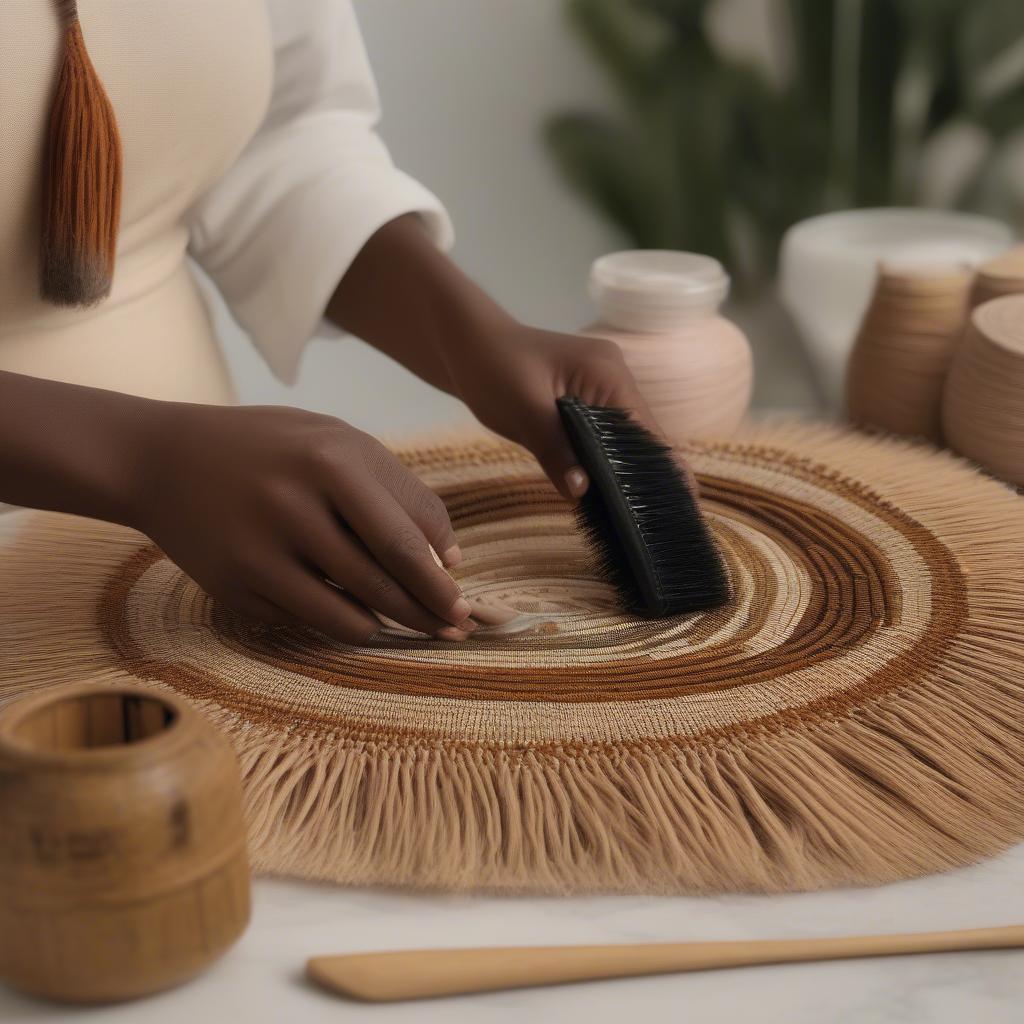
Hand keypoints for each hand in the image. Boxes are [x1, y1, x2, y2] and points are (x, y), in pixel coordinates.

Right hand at [129, 403, 473, 642]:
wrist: (164, 460)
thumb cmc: (271, 449)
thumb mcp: (336, 442)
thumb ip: (396, 491)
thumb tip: (449, 560)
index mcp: (330, 459)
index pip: (406, 538)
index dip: (442, 578)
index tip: (462, 598)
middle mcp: (294, 505)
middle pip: (384, 580)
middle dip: (430, 612)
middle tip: (456, 628)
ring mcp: (260, 551)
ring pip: (349, 615)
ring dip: (391, 626)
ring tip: (414, 625)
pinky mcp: (235, 586)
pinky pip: (308, 621)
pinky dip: (342, 623)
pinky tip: (356, 613)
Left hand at [442, 322, 667, 500]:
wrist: (467, 345)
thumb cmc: (491, 367)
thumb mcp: (523, 411)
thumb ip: (554, 450)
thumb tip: (582, 492)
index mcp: (608, 373)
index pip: (645, 430)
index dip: (657, 469)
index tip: (672, 507)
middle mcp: (615, 378)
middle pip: (641, 436)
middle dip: (645, 477)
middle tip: (656, 524)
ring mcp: (602, 388)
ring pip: (623, 439)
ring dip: (625, 473)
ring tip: (641, 519)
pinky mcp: (586, 401)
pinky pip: (604, 437)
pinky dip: (605, 463)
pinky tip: (609, 494)